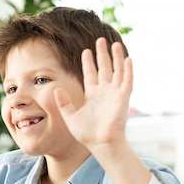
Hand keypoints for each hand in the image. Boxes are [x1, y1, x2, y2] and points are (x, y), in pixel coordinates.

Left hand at [54, 38, 132, 152]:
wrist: (101, 143)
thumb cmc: (87, 134)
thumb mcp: (70, 117)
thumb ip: (63, 103)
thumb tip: (55, 89)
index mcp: (92, 95)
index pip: (90, 74)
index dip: (88, 62)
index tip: (85, 51)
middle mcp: (104, 92)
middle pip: (104, 68)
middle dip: (102, 54)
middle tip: (100, 40)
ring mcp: (114, 94)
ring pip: (117, 71)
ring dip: (116, 57)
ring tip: (114, 43)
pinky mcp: (123, 98)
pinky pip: (127, 81)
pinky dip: (128, 70)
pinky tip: (128, 58)